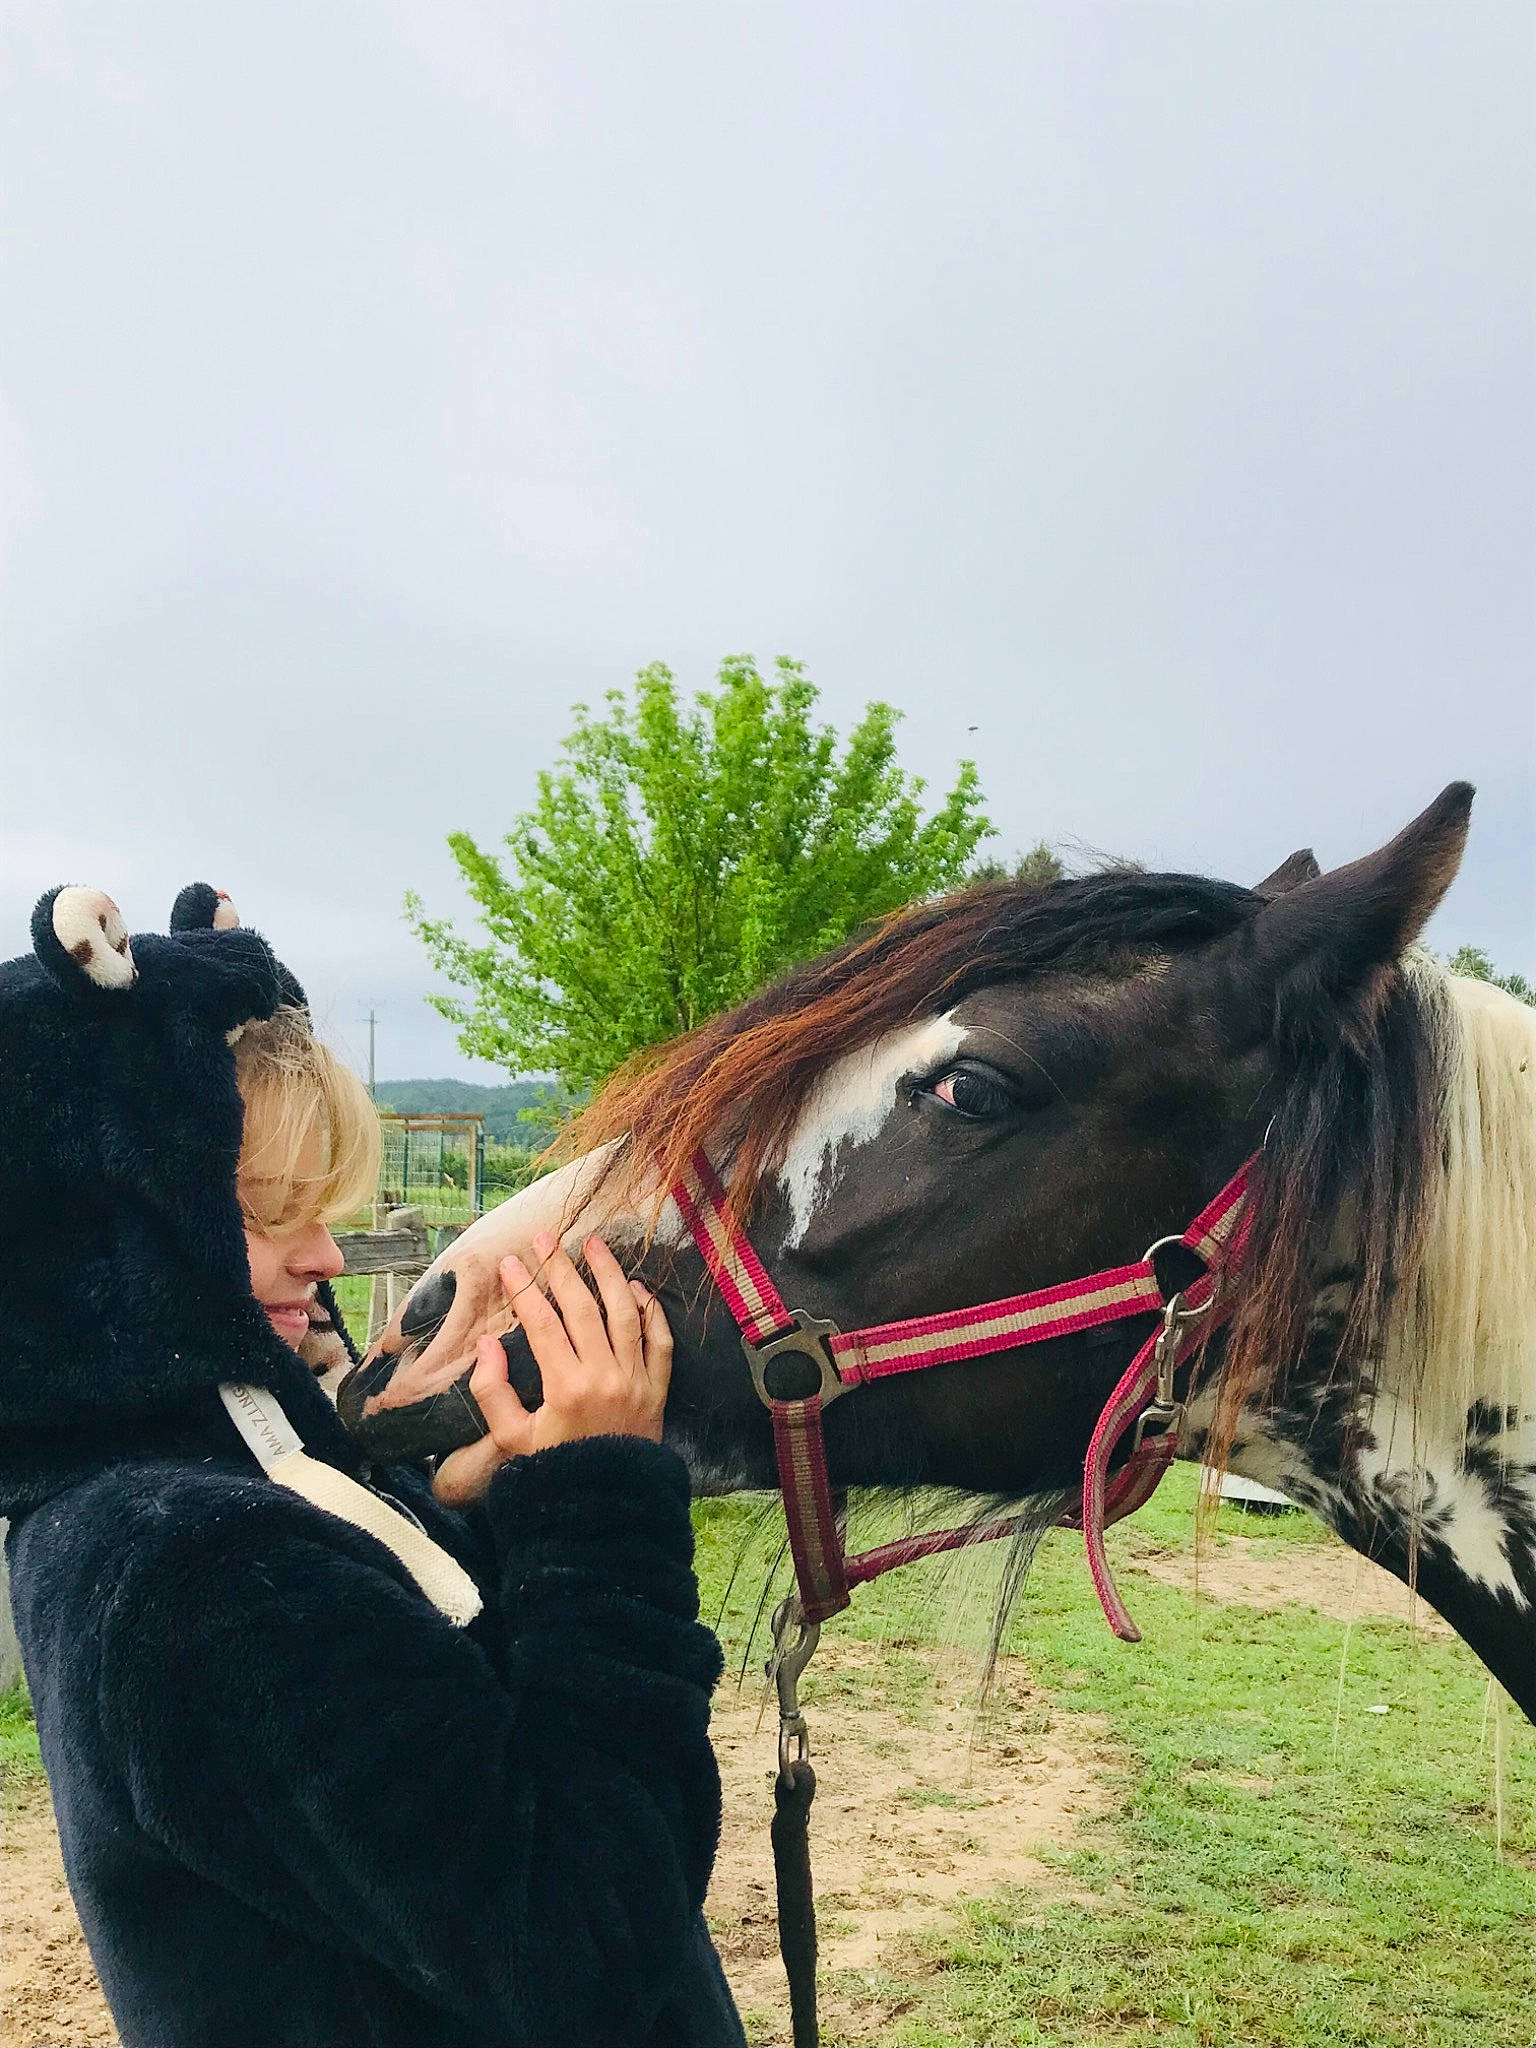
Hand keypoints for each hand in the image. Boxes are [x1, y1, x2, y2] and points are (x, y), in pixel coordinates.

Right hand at [432, 1232, 671, 1505]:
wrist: (606, 1506)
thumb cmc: (554, 1471)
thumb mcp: (512, 1439)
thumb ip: (493, 1391)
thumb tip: (486, 1346)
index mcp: (566, 1387)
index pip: (543, 1322)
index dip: (525, 1289)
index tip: (510, 1263)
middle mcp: (605, 1375)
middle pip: (583, 1307)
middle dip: (561, 1269)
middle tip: (545, 1239)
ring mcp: (636, 1379)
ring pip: (625, 1313)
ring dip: (609, 1274)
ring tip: (593, 1245)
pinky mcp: (657, 1388)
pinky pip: (660, 1340)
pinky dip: (650, 1310)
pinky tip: (636, 1287)